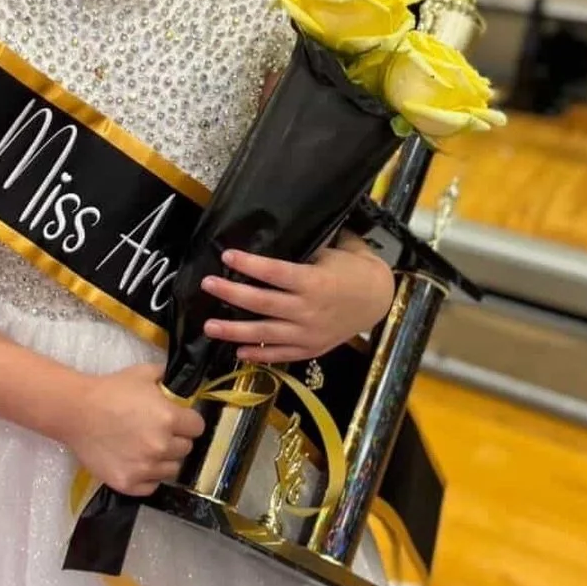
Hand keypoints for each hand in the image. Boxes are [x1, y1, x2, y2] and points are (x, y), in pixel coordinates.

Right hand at [65, 363, 204, 496]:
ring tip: (147, 449)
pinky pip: (152, 486)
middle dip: (176, 440)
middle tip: (159, 433)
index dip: (188, 422)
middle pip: (186, 449)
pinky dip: (148, 477)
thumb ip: (166, 377)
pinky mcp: (128, 483)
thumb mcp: (143, 373)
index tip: (179, 420)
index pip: (197, 427)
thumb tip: (179, 382)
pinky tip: (138, 463)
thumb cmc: (110, 390)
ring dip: (164, 460)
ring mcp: (145, 468)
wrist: (76, 412)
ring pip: (171, 470)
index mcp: (169, 418)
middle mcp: (161, 446)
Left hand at [200, 237, 395, 365]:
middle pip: (262, 303)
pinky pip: (280, 354)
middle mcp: (308, 310)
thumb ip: (307, 247)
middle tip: (208, 285)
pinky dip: (259, 355)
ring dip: (234, 331)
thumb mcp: (334, 251)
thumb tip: (279, 230)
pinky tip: (238, 351)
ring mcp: (308, 333)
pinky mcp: (311, 349)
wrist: (379, 300)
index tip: (227, 255)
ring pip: (264, 333)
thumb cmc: (354, 269)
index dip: (249, 264)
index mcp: (313, 282)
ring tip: (209, 326)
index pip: (274, 272)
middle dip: (231, 294)